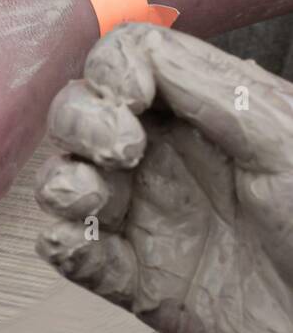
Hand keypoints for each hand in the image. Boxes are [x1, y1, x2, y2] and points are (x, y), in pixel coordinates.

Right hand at [36, 24, 292, 332]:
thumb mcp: (284, 138)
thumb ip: (213, 90)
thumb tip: (137, 57)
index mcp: (201, 114)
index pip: (125, 61)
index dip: (111, 71)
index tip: (128, 99)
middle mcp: (162, 157)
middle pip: (78, 110)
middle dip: (80, 121)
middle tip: (119, 150)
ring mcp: (142, 215)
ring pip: (61, 179)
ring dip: (63, 183)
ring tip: (96, 201)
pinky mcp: (130, 275)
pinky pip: (69, 252)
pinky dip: (61, 243)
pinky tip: (79, 243)